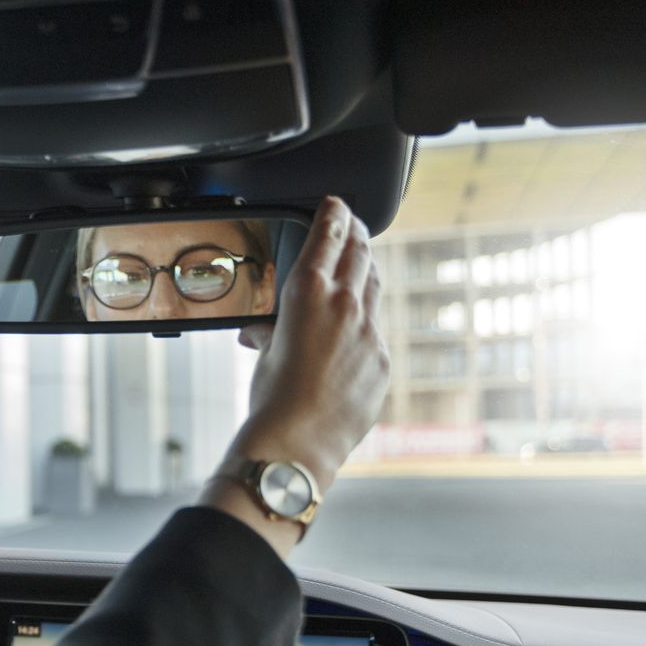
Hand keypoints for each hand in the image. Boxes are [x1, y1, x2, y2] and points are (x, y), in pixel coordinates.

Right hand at [230, 197, 389, 490]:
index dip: (335, 212)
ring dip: (364, 272)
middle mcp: (346, 303)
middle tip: (352, 224)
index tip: (337, 203)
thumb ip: (274, 331)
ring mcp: (370, 331)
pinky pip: (376, 330)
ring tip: (357, 266)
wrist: (299, 441)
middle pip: (361, 252)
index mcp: (309, 291)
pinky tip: (351, 333)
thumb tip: (264, 333)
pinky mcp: (382, 359)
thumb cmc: (272, 398)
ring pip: (373, 287)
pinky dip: (363, 324)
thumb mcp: (264, 351)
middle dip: (356, 234)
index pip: (330, 234)